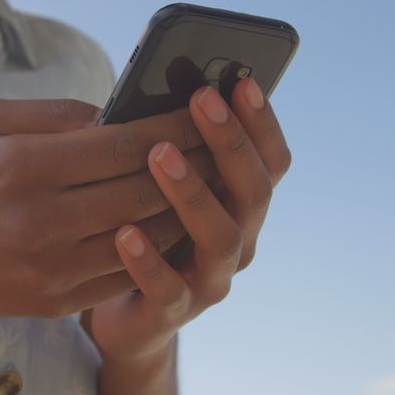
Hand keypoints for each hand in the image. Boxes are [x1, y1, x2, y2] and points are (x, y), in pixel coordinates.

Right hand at [0, 98, 217, 320]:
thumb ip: (54, 111)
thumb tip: (118, 111)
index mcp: (22, 166)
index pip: (122, 144)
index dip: (173, 127)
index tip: (203, 110)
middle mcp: (39, 218)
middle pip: (144, 189)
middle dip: (192, 162)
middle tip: (222, 142)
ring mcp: (51, 266)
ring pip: (146, 234)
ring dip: (185, 206)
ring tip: (208, 181)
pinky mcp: (58, 299)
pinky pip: (128, 270)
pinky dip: (158, 245)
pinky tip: (172, 222)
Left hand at [83, 78, 291, 361]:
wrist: (127, 314)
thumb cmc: (146, 230)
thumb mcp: (161, 186)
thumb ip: (169, 148)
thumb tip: (156, 85)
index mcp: (240, 205)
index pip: (269, 161)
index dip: (261, 122)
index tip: (243, 81)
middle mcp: (239, 240)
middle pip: (252, 191)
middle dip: (230, 141)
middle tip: (203, 100)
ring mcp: (211, 279)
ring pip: (220, 237)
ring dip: (193, 192)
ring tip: (159, 154)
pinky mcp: (174, 311)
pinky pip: (167, 288)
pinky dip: (148, 260)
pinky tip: (124, 232)